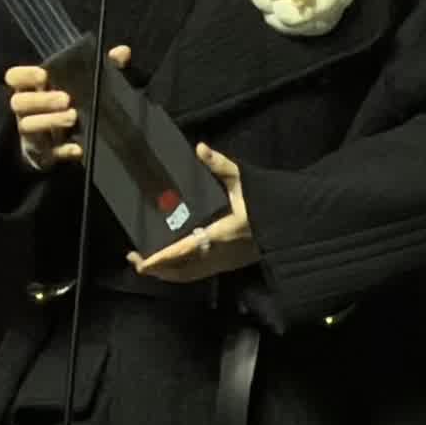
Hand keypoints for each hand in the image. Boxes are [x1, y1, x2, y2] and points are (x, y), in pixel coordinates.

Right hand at [7, 45, 130, 167]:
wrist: (67, 143)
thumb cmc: (73, 105)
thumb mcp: (87, 84)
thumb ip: (103, 67)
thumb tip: (122, 52)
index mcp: (32, 89)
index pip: (14, 77)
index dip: (23, 75)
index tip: (43, 75)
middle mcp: (26, 110)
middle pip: (18, 102)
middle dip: (41, 99)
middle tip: (66, 99)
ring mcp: (32, 134)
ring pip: (28, 126)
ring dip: (50, 121)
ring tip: (73, 117)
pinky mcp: (43, 155)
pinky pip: (49, 154)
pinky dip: (63, 151)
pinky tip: (78, 148)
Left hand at [128, 143, 255, 281]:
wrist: (292, 224)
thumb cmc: (267, 203)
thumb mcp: (245, 181)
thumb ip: (221, 166)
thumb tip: (200, 148)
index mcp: (221, 234)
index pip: (185, 250)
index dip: (162, 258)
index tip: (142, 262)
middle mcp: (220, 254)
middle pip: (180, 270)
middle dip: (155, 267)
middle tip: (133, 257)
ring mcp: (224, 264)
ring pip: (188, 276)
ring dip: (165, 272)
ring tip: (145, 262)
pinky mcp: (227, 266)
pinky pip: (197, 275)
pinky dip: (179, 273)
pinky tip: (169, 264)